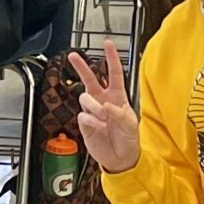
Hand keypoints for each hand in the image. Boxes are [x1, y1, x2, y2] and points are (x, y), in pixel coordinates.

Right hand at [65, 40, 139, 173]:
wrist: (120, 158)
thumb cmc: (128, 139)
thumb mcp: (130, 124)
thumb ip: (120, 113)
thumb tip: (107, 105)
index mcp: (118, 96)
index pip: (114, 73)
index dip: (111, 58)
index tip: (108, 44)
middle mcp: (103, 100)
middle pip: (90, 78)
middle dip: (81, 67)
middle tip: (73, 56)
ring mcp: (92, 111)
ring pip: (85, 98)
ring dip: (94, 107)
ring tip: (103, 119)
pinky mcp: (84, 122)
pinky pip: (83, 116)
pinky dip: (91, 122)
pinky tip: (98, 128)